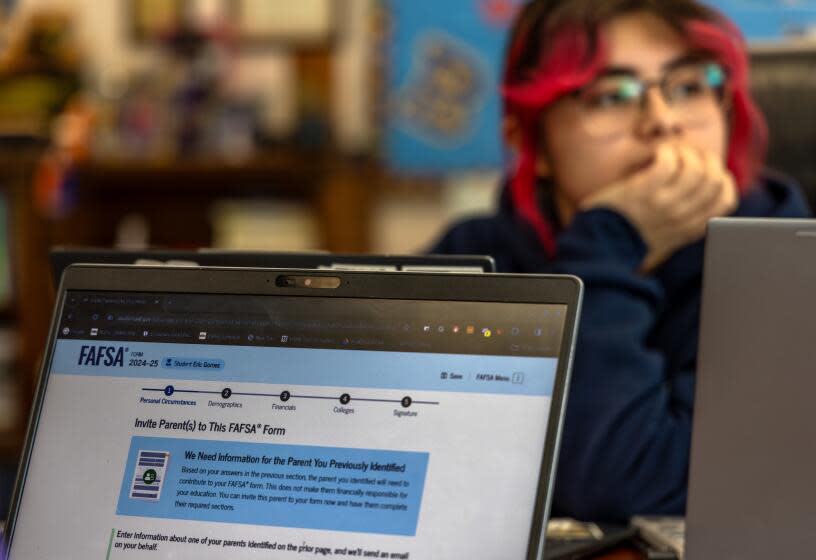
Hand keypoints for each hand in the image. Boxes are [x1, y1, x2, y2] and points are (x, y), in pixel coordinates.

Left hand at [579, 144, 737, 270]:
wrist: (599, 246)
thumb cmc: (628, 236)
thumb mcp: (666, 237)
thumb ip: (685, 221)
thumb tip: (702, 195)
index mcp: (690, 228)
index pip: (725, 199)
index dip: (721, 178)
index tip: (706, 170)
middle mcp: (681, 217)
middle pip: (714, 179)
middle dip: (705, 158)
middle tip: (687, 154)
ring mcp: (663, 204)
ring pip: (695, 169)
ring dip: (685, 152)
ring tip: (670, 152)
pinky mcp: (642, 192)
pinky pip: (668, 163)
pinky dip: (667, 152)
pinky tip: (657, 153)